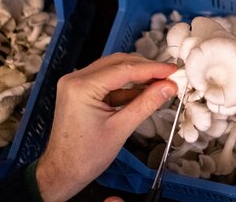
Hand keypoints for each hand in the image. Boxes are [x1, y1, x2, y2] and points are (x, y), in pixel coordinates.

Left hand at [35, 53, 177, 201]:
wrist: (62, 172)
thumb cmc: (85, 156)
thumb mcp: (121, 129)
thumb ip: (146, 103)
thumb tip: (168, 86)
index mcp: (81, 87)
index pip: (124, 69)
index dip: (152, 68)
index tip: (172, 69)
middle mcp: (75, 79)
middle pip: (118, 63)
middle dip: (146, 68)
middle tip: (169, 75)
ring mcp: (76, 83)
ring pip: (114, 69)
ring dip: (137, 75)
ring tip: (161, 81)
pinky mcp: (80, 90)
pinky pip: (108, 81)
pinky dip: (127, 85)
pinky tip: (145, 90)